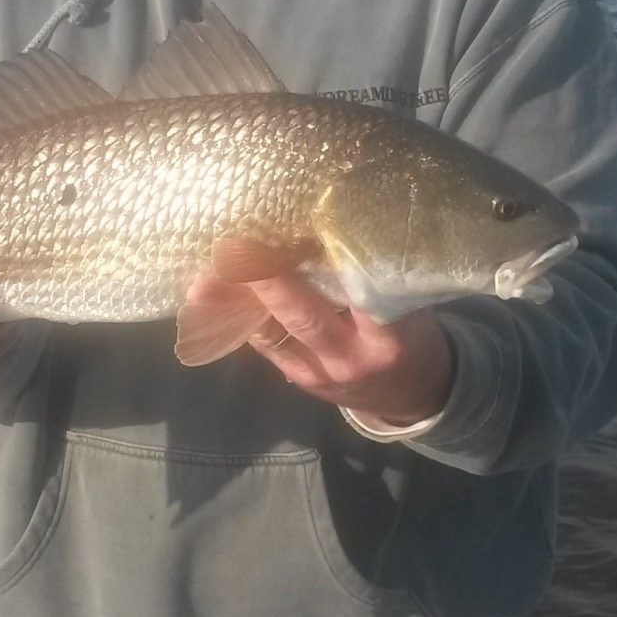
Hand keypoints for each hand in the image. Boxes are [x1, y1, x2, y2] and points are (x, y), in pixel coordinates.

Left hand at [187, 238, 454, 424]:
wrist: (413, 395)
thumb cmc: (412, 334)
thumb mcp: (410, 306)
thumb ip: (374, 276)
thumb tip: (329, 222)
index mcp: (387, 337)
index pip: (356, 293)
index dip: (327, 261)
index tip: (297, 229)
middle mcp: (349, 357)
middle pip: (301, 316)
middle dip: (265, 280)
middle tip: (234, 247)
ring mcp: (319, 373)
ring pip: (270, 334)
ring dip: (235, 303)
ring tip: (202, 276)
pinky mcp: (297, 378)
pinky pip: (263, 343)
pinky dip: (238, 316)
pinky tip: (209, 295)